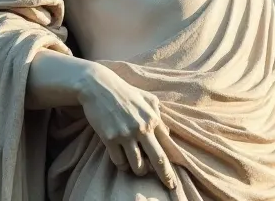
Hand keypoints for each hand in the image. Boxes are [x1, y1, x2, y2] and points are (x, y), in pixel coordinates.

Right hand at [76, 65, 176, 189]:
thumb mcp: (149, 99)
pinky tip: (124, 163)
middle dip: (164, 176)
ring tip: (139, 170)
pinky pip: (119, 161)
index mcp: (153, 118)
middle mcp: (142, 128)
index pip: (167, 146)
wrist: (100, 87)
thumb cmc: (126, 93)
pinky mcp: (109, 138)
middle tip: (169, 186)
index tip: (174, 177)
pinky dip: (123, 166)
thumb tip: (167, 132)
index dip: (172, 164)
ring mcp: (125, 134)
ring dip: (139, 171)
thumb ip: (159, 114)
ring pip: (137, 164)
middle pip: (157, 159)